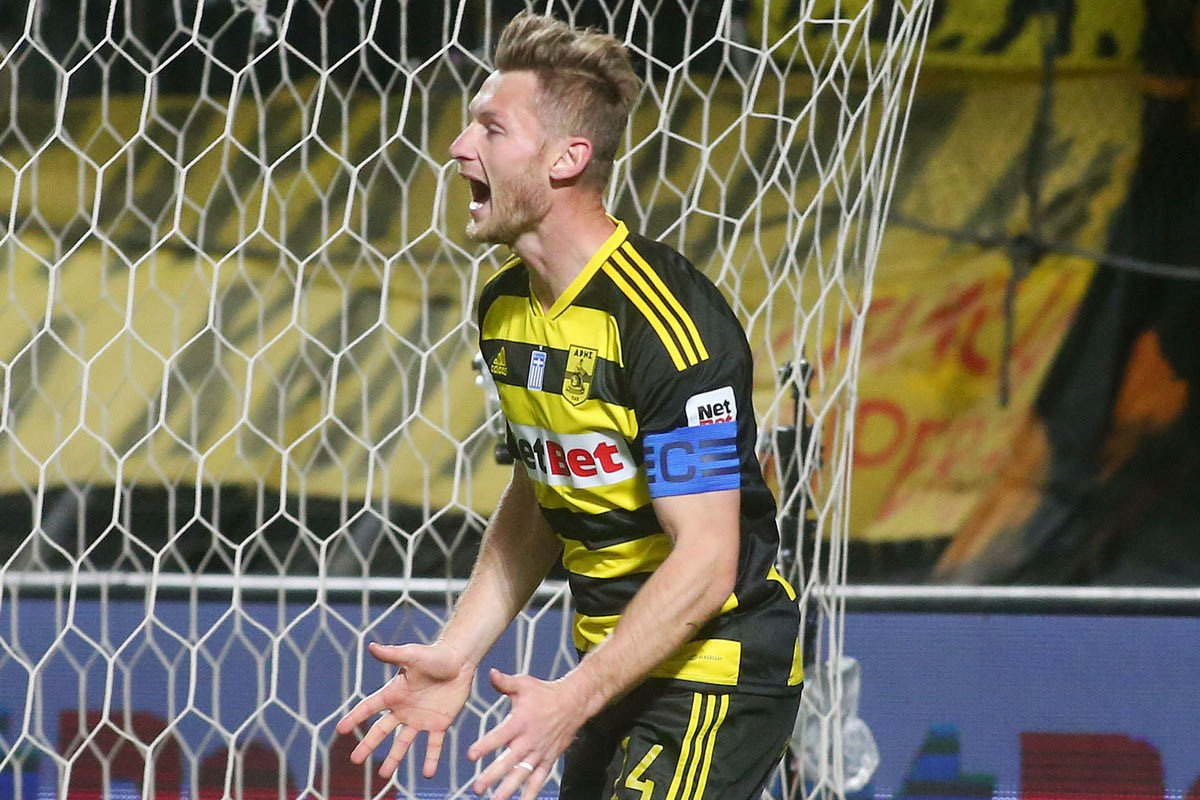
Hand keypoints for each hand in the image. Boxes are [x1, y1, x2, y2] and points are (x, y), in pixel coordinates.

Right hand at [336, 642, 475, 779]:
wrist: (460, 661)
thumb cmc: (436, 655)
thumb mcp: (413, 655)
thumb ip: (392, 654)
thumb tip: (371, 646)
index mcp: (394, 693)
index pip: (369, 707)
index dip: (354, 717)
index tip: (340, 730)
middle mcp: (404, 709)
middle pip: (381, 731)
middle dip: (368, 745)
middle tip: (355, 760)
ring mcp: (421, 719)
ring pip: (403, 743)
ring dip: (394, 759)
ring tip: (385, 775)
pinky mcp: (440, 724)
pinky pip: (433, 746)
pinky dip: (431, 759)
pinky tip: (428, 773)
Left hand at [467, 669, 594, 799]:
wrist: (574, 702)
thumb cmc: (544, 693)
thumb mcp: (524, 684)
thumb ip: (505, 682)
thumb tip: (490, 673)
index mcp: (520, 722)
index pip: (499, 737)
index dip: (485, 746)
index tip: (470, 756)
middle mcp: (529, 740)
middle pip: (508, 762)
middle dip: (492, 776)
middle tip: (477, 788)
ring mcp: (539, 752)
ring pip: (522, 774)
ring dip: (508, 789)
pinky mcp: (548, 759)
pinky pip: (539, 779)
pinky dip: (531, 792)